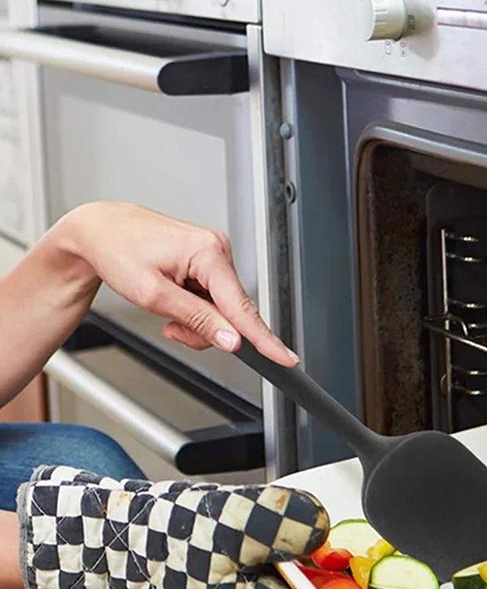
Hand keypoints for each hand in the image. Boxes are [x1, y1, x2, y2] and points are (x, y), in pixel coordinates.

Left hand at [53, 202, 296, 365]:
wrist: (100, 230)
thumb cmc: (118, 252)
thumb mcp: (154, 295)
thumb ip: (198, 320)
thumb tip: (232, 340)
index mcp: (208, 252)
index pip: (243, 307)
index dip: (264, 339)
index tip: (285, 358)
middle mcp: (218, 249)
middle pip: (231, 313)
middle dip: (205, 329)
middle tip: (171, 328)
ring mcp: (215, 254)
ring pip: (221, 310)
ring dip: (197, 320)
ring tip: (166, 310)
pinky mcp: (208, 261)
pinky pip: (213, 298)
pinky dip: (195, 308)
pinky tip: (174, 299)